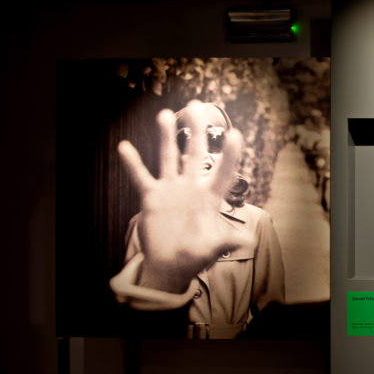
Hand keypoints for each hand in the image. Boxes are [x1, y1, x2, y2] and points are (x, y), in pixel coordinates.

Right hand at [117, 106, 250, 292]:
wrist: (169, 266)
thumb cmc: (194, 257)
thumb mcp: (212, 249)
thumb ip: (227, 241)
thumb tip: (248, 240)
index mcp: (209, 199)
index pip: (222, 172)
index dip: (229, 155)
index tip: (235, 135)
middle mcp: (191, 189)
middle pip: (196, 154)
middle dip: (197, 131)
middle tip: (196, 107)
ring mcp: (171, 191)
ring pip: (169, 157)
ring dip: (167, 137)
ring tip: (165, 114)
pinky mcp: (151, 198)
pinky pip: (141, 177)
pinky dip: (132, 163)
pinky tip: (124, 146)